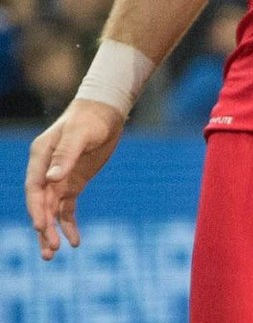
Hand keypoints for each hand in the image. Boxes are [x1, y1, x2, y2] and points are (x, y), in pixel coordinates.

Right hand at [24, 99, 125, 259]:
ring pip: (51, 211)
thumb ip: (65, 155)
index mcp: (40, 158)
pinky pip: (67, 209)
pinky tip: (75, 241)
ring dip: (52, 231)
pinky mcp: (73, 184)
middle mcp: (46, 172)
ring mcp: (59, 179)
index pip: (34, 189)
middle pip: (40, 205)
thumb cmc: (90, 119)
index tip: (41, 228)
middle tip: (49, 251)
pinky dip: (69, 224)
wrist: (106, 112)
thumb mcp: (79, 134)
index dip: (36, 209)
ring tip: (53, 253)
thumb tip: (52, 178)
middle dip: (43, 228)